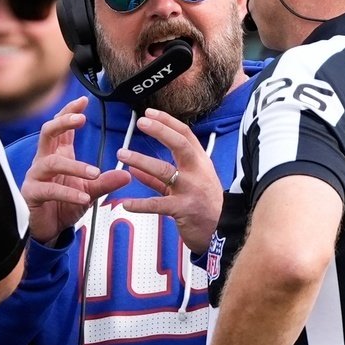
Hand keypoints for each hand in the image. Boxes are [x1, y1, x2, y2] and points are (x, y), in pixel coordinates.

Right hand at [21, 97, 129, 244]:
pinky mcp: (32, 194)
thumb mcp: (90, 192)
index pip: (61, 127)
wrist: (49, 230)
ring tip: (94, 173)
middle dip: (63, 122)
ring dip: (74, 165)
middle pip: (47, 132)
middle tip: (81, 118)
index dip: (69, 112)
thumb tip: (127, 175)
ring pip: (50, 162)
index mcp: (57, 155)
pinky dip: (68, 192)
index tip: (84, 101)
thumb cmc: (64, 205)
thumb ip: (106, 182)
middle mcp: (44, 161)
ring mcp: (35, 177)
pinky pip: (49, 189)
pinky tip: (83, 198)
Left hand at [118, 108, 222, 253]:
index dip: (167, 122)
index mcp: (200, 163)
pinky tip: (126, 204)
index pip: (185, 135)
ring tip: (122, 154)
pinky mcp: (184, 209)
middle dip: (161, 131)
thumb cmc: (204, 205)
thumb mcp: (188, 185)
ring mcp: (191, 189)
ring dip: (141, 161)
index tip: (149, 113)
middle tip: (141, 122)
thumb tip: (136, 170)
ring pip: (164, 170)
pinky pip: (158, 204)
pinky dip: (141, 204)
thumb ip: (161, 179)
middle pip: (180, 145)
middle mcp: (197, 172)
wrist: (222, 231)